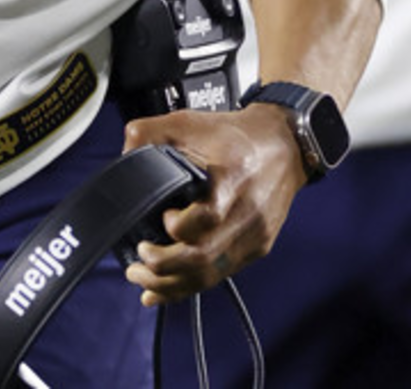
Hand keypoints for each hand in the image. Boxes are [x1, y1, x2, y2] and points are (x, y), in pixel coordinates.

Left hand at [119, 105, 306, 306]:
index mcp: (232, 179)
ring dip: (172, 285)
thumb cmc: (239, 135)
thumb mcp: (191, 120)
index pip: (207, 218)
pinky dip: (190, 287)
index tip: (162, 217)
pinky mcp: (256, 247)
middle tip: (137, 260)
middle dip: (162, 267)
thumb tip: (124, 153)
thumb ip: (151, 132)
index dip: (176, 226)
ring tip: (143, 280)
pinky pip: (221, 276)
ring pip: (211, 276)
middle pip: (204, 257)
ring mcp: (254, 235)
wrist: (286, 145)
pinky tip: (165, 291)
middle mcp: (246, 213)